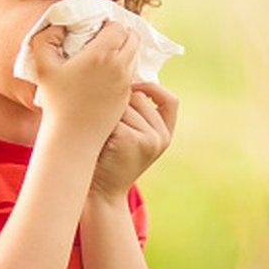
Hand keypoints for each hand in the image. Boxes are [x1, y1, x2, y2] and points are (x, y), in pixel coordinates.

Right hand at [30, 20, 139, 149]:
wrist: (73, 136)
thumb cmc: (56, 101)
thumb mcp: (43, 66)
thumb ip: (46, 38)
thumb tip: (58, 24)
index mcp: (102, 54)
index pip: (118, 27)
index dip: (108, 25)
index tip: (95, 30)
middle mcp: (119, 66)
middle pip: (133, 38)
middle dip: (122, 34)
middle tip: (104, 38)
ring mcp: (125, 82)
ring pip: (135, 56)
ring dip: (125, 50)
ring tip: (105, 54)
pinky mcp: (127, 96)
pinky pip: (132, 73)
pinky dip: (124, 68)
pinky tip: (106, 72)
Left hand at [89, 81, 178, 200]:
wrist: (102, 193)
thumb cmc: (110, 159)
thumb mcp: (133, 138)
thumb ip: (138, 114)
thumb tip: (126, 75)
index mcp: (165, 134)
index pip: (170, 100)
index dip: (153, 88)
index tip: (133, 87)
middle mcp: (162, 137)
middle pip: (139, 97)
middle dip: (119, 103)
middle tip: (105, 125)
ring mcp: (149, 139)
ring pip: (124, 105)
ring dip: (108, 114)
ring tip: (101, 135)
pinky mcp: (132, 139)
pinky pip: (113, 115)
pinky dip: (101, 123)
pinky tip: (98, 139)